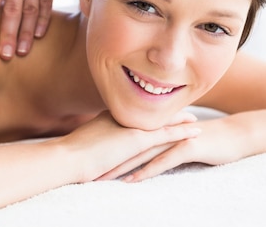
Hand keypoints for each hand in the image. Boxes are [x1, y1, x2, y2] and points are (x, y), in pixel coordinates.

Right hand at [60, 110, 200, 182]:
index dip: (148, 109)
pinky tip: (196, 131)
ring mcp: (132, 127)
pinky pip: (167, 134)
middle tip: (182, 108)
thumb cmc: (72, 154)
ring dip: (180, 119)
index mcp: (110, 117)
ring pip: (162, 121)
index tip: (158, 107)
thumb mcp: (84, 142)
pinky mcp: (138, 140)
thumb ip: (93, 140)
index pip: (135, 111)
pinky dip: (183, 132)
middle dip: (167, 111)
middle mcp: (124, 117)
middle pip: (151, 112)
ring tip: (195, 119)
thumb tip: (93, 147)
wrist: (70, 157)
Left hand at [98, 116, 247, 181]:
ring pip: (141, 153)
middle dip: (108, 160)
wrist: (236, 135)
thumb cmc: (206, 140)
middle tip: (87, 172)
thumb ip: (159, 144)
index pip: (127, 140)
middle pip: (128, 146)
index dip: (107, 150)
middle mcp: (161, 131)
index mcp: (156, 128)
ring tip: (103, 179)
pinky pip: (163, 161)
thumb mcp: (178, 141)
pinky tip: (133, 180)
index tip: (88, 161)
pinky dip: (147, 170)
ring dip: (122, 167)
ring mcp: (173, 138)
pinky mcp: (187, 147)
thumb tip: (142, 154)